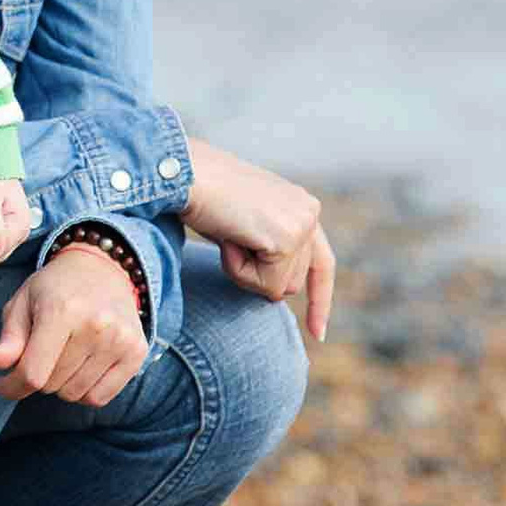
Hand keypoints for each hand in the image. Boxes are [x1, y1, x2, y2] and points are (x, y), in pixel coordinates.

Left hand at [0, 246, 147, 404]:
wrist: (102, 269)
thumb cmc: (54, 289)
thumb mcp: (22, 302)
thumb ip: (8, 338)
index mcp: (61, 310)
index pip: (33, 372)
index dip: (11, 386)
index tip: (1, 384)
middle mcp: (95, 326)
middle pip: (52, 385)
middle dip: (36, 377)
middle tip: (39, 354)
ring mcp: (120, 340)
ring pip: (74, 395)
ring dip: (60, 384)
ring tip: (61, 356)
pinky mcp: (136, 352)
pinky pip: (99, 398)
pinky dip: (83, 391)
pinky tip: (80, 366)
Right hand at [180, 137, 337, 340]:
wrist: (184, 172)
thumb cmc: (200, 194)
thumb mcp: (244, 222)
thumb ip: (267, 245)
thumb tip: (276, 288)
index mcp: (302, 206)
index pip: (322, 264)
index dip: (320, 300)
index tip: (318, 333)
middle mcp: (310, 212)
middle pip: (294, 284)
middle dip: (257, 276)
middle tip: (230, 241)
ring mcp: (302, 225)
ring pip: (279, 289)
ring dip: (245, 273)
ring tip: (228, 235)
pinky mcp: (287, 239)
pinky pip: (266, 286)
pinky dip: (239, 271)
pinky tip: (228, 239)